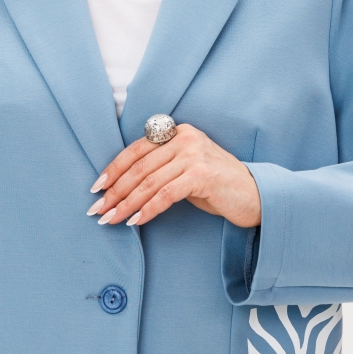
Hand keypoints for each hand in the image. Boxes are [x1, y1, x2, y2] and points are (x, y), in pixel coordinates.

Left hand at [88, 124, 260, 228]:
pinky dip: (148, 210)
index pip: (136, 150)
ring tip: (111, 219)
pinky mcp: (202, 175)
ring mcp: (194, 154)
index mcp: (177, 132)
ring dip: (126, 204)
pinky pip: (166, 195)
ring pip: (149, 182)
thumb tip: (121, 186)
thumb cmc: (216, 185)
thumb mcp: (185, 169)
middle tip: (98, 210)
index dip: (114, 169)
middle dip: (115, 191)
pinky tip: (135, 221)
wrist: (255, 195)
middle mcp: (185, 138)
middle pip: (139, 167)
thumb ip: (160, 168)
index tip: (97, 188)